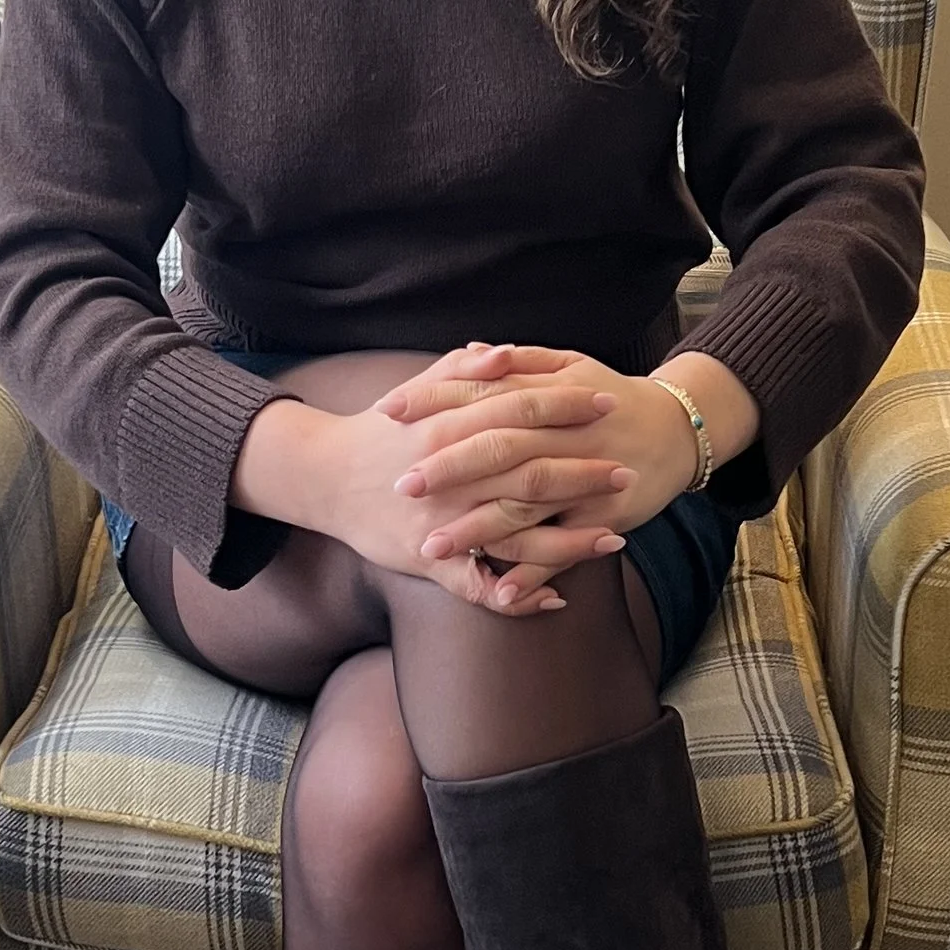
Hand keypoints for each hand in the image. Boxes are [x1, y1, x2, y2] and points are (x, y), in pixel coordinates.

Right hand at [232, 353, 630, 614]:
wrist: (322, 478)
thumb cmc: (380, 432)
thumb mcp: (416, 390)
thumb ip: (462, 371)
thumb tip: (505, 353)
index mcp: (450, 429)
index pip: (521, 412)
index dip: (567, 407)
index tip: (608, 402)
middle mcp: (451, 478)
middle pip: (530, 474)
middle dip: (583, 474)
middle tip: (627, 472)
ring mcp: (443, 524)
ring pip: (516, 537)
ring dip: (569, 541)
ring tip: (616, 539)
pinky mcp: (430, 561)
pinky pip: (479, 587)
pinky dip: (518, 595)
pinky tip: (556, 597)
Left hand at [383, 347, 709, 562]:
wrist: (679, 428)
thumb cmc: (612, 397)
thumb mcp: (571, 366)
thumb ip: (519, 361)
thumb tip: (469, 353)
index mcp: (550, 394)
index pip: (482, 393)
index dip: (434, 400)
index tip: (389, 411)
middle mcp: (565, 436)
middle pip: (500, 449)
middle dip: (450, 469)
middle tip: (403, 486)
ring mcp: (586, 479)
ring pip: (527, 504)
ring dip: (479, 530)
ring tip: (433, 547)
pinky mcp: (605, 518)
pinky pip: (566, 547)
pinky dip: (534, 571)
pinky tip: (499, 591)